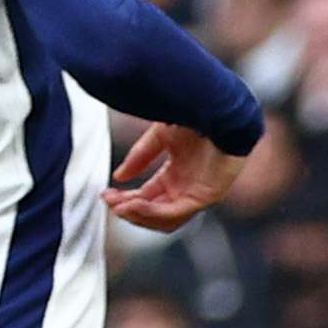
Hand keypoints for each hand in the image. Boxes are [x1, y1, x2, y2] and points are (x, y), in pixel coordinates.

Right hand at [102, 123, 247, 232]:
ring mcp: (199, 193)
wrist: (220, 108)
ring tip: (120, 207)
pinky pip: (177, 212)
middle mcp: (188, 187)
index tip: (106, 194)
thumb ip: (140, 157)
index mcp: (177, 174)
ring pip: (165, 219)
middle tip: (110, 202)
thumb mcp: (160, 137)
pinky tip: (134, 205)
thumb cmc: (198, 117)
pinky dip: (153, 212)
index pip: (149, 197)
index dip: (127, 200)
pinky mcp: (208, 195)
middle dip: (129, 210)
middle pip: (155, 213)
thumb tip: (119, 176)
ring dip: (139, 216)